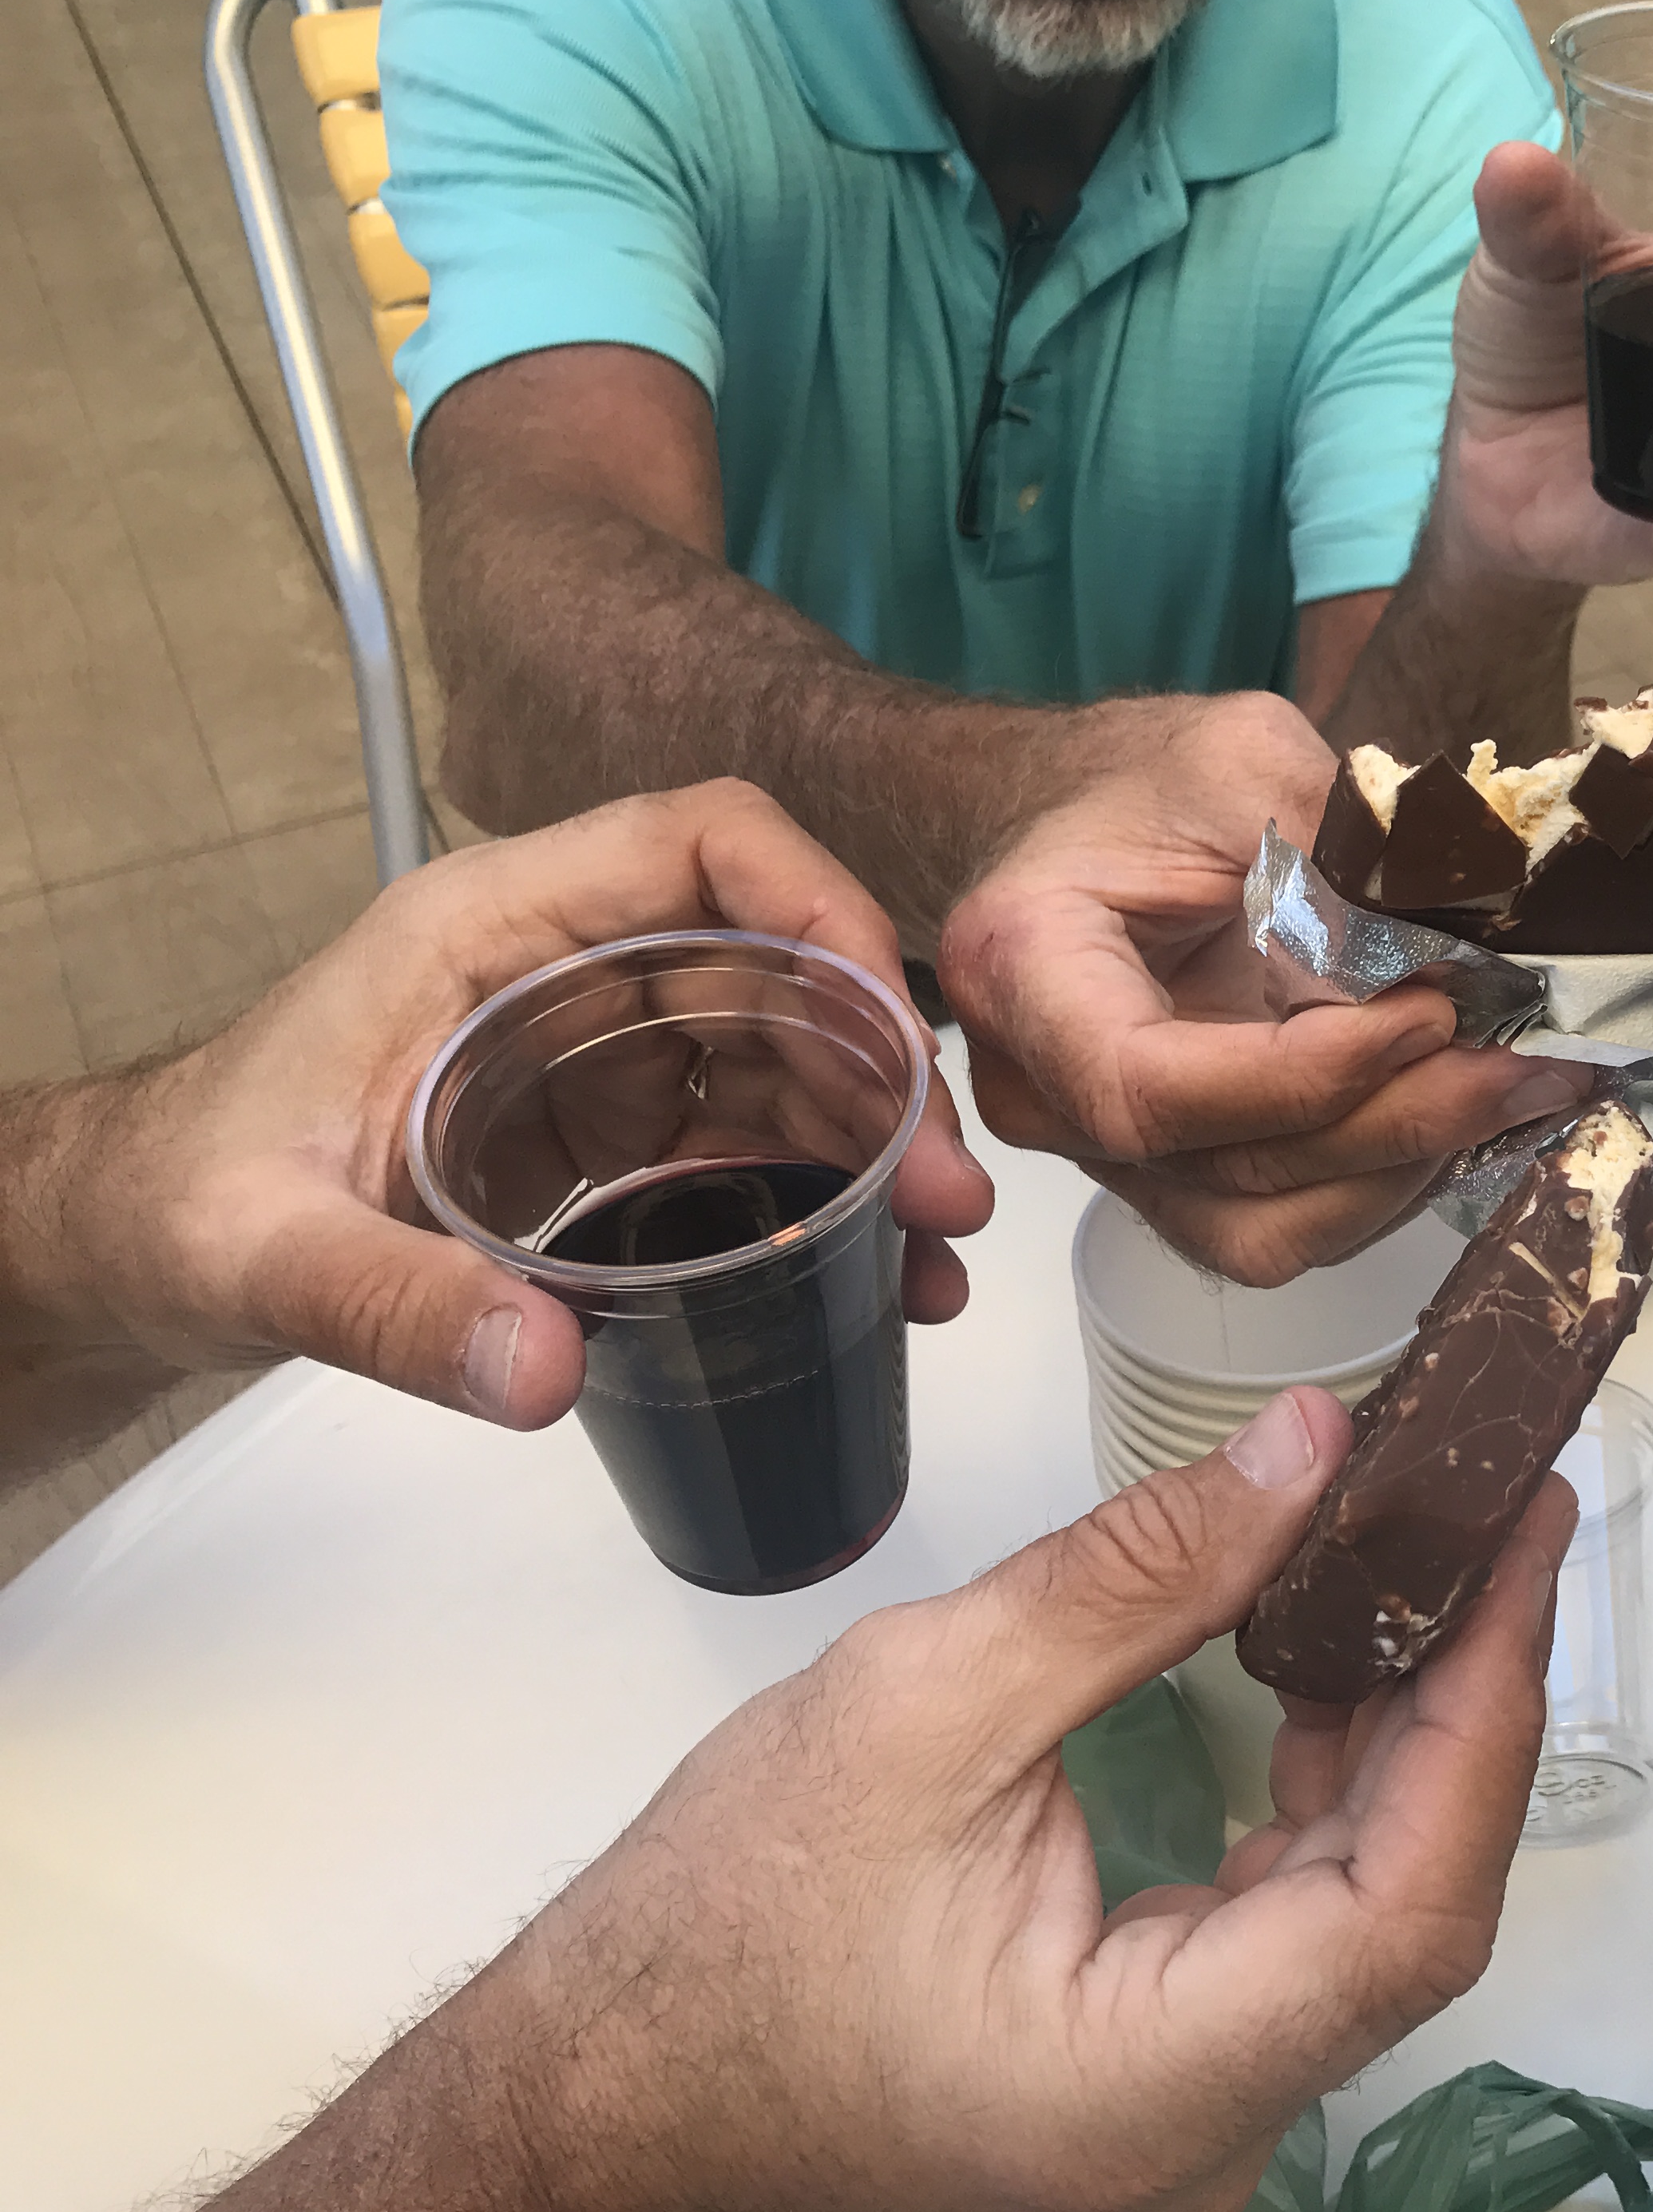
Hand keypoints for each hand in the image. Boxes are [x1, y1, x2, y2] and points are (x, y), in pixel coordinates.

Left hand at [30, 780, 992, 1431]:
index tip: (892, 1019)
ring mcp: (599, 1047)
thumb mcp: (263, 1252)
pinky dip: (830, 1195)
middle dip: (882, 1063)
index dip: (816, 902)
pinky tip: (881, 1271)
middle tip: (951, 1191)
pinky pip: (754, 1135)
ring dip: (877, 1139)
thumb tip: (542, 1368)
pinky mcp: (615, 1129)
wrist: (142, 1243)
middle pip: (775, 959)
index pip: (697, 843)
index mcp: (488, 929)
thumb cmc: (181, 1199)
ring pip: (786, 1050)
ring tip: (938, 1251)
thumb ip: (393, 1307)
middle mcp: (566, 966)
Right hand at [406, 1393, 1568, 2211]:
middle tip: (1496, 1518)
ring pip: (1370, 1908)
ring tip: (1431, 1562)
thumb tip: (1314, 1448)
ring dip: (1406, 1735)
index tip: (1521, 1543)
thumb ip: (1141, 1579)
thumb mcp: (926, 1704)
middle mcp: (1211, 2132)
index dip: (1490, 1711)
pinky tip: (1328, 1669)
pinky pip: (1301, 1922)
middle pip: (1412, 1903)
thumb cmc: (721, 1926)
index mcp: (1156, 2085)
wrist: (602, 2083)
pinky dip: (1330, 1788)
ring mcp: (1197, 2114)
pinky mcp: (1169, 2068)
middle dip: (1465, 1699)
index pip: (1410, 1902)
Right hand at [937, 691, 1589, 1282]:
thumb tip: (1471, 912)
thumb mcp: (1238, 757)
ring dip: (1406, 1167)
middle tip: (1528, 1056)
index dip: (1302, 1079)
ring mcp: (1109, 1159)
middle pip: (1228, 1169)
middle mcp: (1044, 1097)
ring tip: (1519, 1083)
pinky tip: (1464, 1108)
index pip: (1150, 1088)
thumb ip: (1335, 833)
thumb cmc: (1139, 786)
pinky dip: (1386, 1181)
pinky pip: (1286, 1225)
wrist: (1082, 828)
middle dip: (1398, 1121)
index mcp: (1024, 976)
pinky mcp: (1179, 1181)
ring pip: (1264, 1229)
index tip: (1429, 1013)